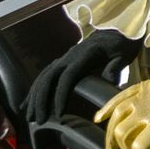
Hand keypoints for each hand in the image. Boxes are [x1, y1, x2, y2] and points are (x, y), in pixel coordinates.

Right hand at [24, 29, 140, 125]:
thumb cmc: (122, 44)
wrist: (118, 28)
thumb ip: (115, 67)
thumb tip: (109, 82)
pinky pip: (45, 75)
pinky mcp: (63, 62)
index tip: (59, 114)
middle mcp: (70, 56)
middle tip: (39, 120)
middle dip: (41, 99)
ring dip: (34, 96)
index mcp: (84, 55)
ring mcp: (64, 58)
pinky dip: (34, 90)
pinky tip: (26, 104)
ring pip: (43, 76)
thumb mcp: (123, 55)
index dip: (61, 95)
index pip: (68, 77)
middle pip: (49, 77)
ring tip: (30, 117)